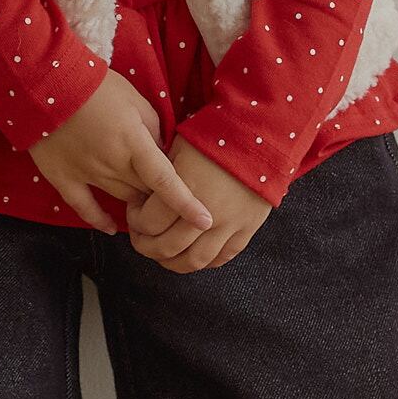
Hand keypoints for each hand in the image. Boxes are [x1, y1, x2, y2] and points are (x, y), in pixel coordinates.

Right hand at [26, 69, 216, 239]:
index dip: (186, 203)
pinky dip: (100, 220)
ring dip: (138, 204)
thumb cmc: (97, 86)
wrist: (46, 82)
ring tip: (148, 204)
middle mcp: (112, 163)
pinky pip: (84, 207)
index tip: (205, 222)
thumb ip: (154, 130)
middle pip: (146, 193)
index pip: (165, 180)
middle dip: (162, 196)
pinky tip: (112, 229)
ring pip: (122, 200)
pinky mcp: (62, 178)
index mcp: (132, 142)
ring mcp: (86, 174)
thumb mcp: (136, 101)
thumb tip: (164, 153)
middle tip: (171, 192)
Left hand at [127, 135, 272, 272]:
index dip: (135, 222)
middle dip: (146, 246)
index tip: (135, 213)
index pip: (149, 222)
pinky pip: (222, 258)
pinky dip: (204, 262)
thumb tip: (144, 197)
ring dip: (172, 263)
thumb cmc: (217, 135)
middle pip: (167, 247)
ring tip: (164, 254)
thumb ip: (163, 177)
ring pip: (194, 261)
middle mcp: (206, 213)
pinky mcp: (247, 229)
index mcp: (186, 189)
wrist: (262, 136)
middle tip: (142, 238)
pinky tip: (192, 254)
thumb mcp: (181, 147)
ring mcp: (229, 225)